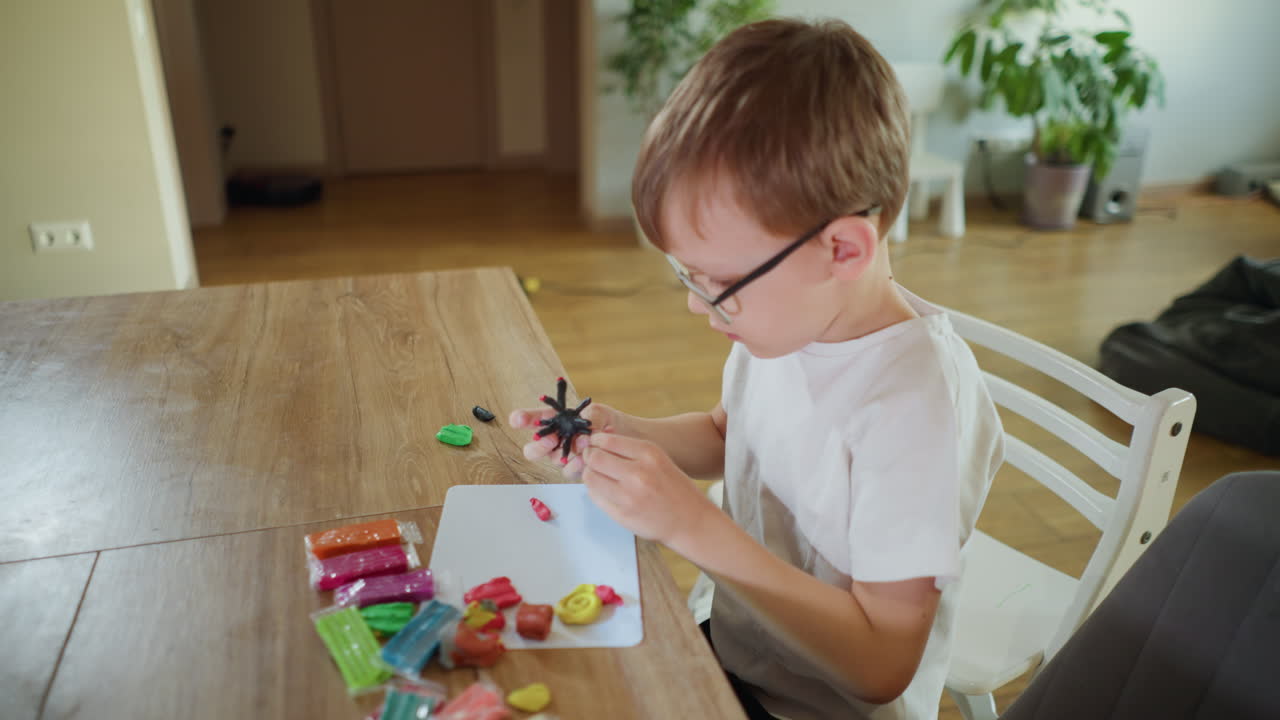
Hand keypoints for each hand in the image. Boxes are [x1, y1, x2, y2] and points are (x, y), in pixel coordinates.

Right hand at [508, 402, 622, 476]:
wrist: (628, 438)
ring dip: (564, 452)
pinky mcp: (576, 469)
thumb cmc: (609, 421)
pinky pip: (569, 471)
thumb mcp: (599, 412)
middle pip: (532, 449)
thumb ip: (589, 417)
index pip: (532, 419)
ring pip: (552, 460)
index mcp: (555, 420)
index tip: (518, 420)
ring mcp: (564, 456)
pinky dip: (577, 464)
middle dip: (538, 446)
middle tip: (551, 439)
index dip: (521, 419)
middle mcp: (555, 440)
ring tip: (583, 443)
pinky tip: (587, 458)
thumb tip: (582, 432)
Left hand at [580, 431, 713, 545]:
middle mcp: (638, 473)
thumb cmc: (676, 490)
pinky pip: (595, 497)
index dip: (596, 441)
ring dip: (590, 474)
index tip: (594, 443)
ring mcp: (628, 495)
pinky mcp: (622, 514)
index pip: (607, 440)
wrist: (691, 521)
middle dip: (589, 457)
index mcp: (649, 454)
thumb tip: (602, 439)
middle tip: (591, 459)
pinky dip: (595, 491)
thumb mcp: (660, 460)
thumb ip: (632, 450)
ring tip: (597, 476)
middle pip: (595, 457)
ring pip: (590, 477)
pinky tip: (604, 491)